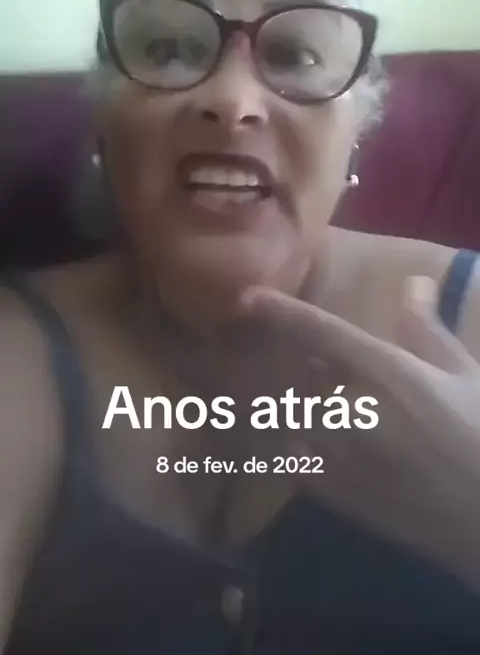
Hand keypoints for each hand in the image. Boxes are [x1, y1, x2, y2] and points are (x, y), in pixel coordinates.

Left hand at [240, 277, 479, 589]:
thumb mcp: (466, 374)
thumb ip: (428, 330)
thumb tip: (410, 283)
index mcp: (385, 373)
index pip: (319, 333)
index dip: (279, 311)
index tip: (245, 297)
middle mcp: (351, 409)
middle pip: (291, 373)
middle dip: (275, 360)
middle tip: (251, 348)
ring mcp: (337, 453)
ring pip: (283, 415)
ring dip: (269, 398)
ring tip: (242, 389)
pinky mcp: (333, 491)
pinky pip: (287, 459)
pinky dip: (273, 441)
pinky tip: (264, 436)